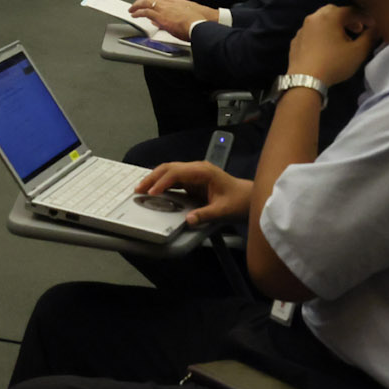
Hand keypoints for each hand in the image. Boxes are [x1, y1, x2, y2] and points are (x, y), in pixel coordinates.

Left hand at [130, 0, 214, 40]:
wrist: (200, 24)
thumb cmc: (198, 22)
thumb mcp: (187, 17)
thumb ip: (176, 18)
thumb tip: (167, 22)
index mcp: (177, 2)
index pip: (161, 0)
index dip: (153, 3)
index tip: (149, 5)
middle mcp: (169, 3)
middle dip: (143, 2)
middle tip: (136, 6)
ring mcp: (164, 8)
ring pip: (146, 3)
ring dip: (137, 6)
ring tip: (132, 9)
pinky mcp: (160, 15)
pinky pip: (145, 12)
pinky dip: (138, 12)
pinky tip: (134, 15)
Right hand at [136, 160, 250, 227]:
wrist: (250, 198)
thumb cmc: (239, 202)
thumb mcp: (223, 211)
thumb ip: (205, 215)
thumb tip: (187, 220)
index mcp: (203, 172)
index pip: (176, 173)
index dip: (162, 182)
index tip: (152, 193)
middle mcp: (197, 169)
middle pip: (169, 168)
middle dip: (152, 177)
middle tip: (138, 189)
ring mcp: (195, 173)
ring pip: (169, 171)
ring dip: (155, 179)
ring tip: (141, 189)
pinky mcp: (193, 180)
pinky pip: (174, 179)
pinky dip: (162, 184)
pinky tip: (154, 191)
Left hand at [286, 4, 375, 86]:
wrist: (305, 80)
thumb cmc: (334, 63)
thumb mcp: (358, 51)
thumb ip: (370, 37)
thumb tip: (375, 29)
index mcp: (329, 16)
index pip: (351, 11)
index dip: (364, 17)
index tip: (373, 25)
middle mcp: (314, 18)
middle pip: (334, 12)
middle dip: (348, 19)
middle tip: (357, 30)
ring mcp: (302, 29)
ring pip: (321, 21)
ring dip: (334, 26)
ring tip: (343, 39)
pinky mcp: (295, 40)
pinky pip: (312, 32)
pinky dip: (322, 34)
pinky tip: (326, 46)